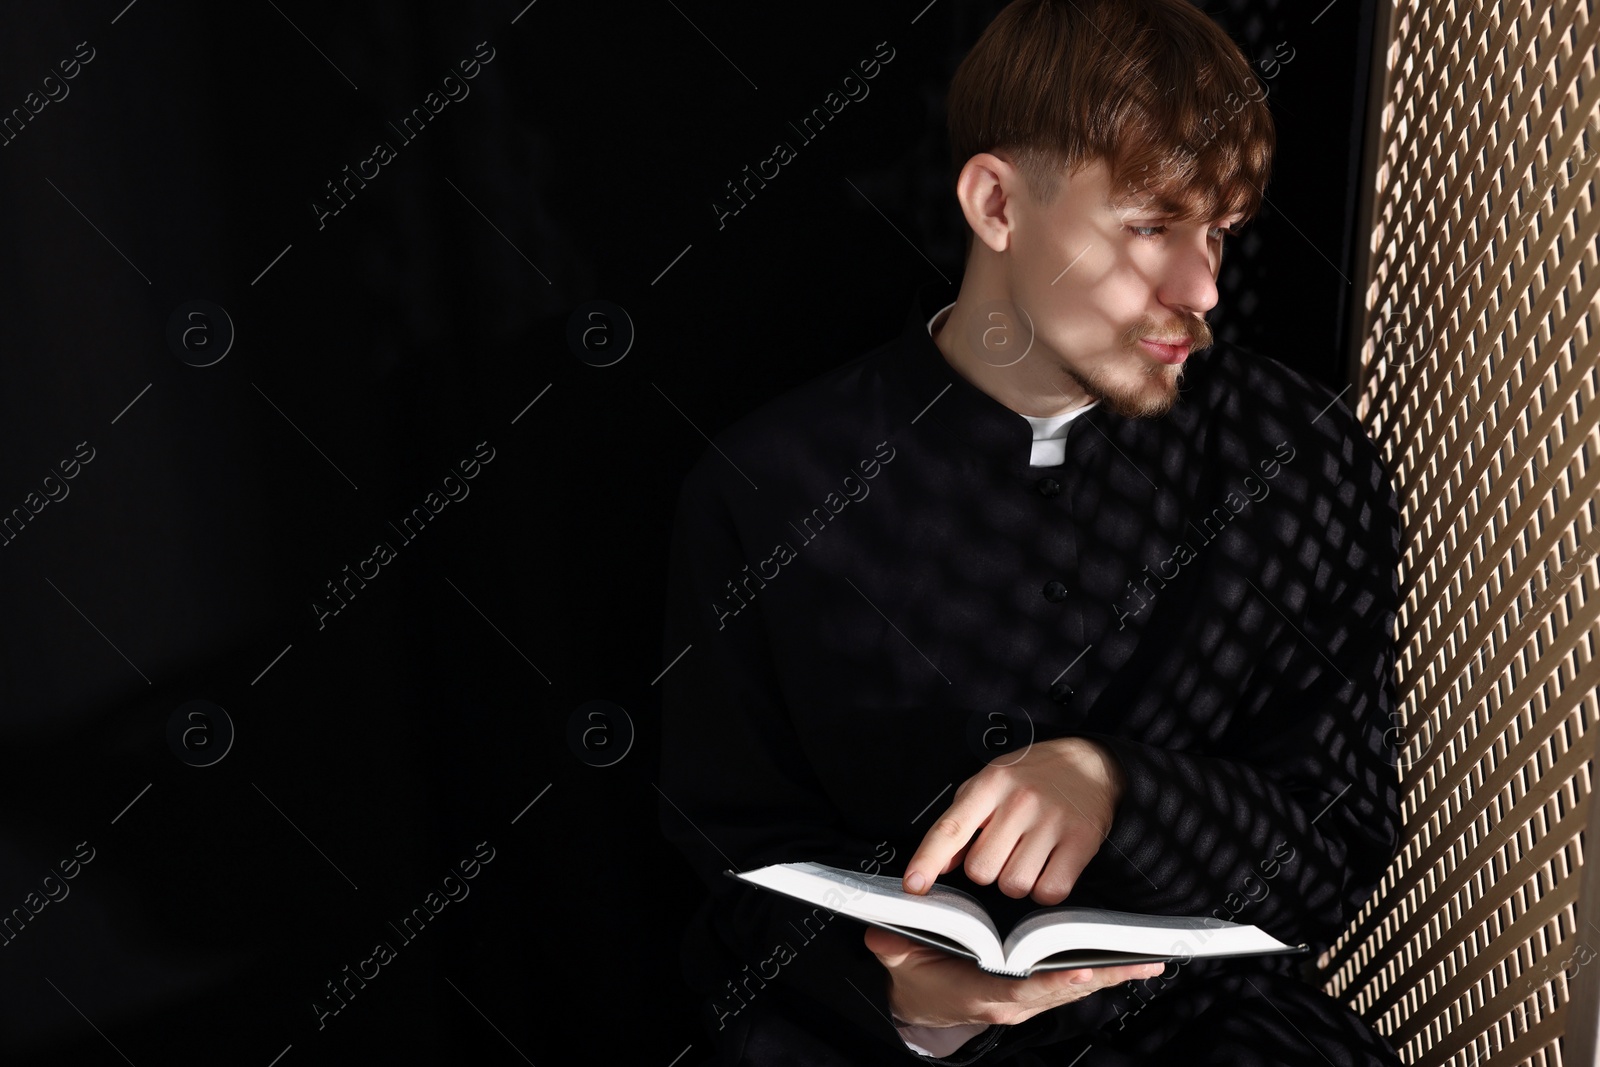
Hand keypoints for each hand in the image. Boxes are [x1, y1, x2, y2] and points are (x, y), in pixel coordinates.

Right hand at [865, 927, 1163, 1026]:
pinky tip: (1132, 961)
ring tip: (1149, 958)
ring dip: (1113, 974)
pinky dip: (1105, 973)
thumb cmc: (919, 980)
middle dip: (1102, 976)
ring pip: (1077, 988)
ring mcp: (1029, 1000)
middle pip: (1064, 990)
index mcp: (984, 996)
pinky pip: (1076, 983)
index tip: (1079, 973)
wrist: (922, 1007)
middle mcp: (1014, 1003)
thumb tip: (884, 932)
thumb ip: (895, 946)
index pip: (1023, 990)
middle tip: (1137, 961)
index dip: (1052, 983)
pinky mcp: (1039, 993)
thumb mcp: (900, 961)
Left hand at [903, 736, 1124, 904]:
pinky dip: (1046, 890)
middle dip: (988, 870)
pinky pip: (1050, 891)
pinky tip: (1049, 867)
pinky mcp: (1082, 840)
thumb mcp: (990, 783)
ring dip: (1017, 881)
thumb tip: (940, 865)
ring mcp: (1052, 820)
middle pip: (981, 870)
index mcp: (990, 784)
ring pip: (1014, 885)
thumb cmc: (1032, 776)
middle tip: (1005, 849)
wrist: (1091, 762)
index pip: (950, 828)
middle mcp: (1019, 800)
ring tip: (1029, 854)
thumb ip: (962, 821)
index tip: (913, 886)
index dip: (927, 860)